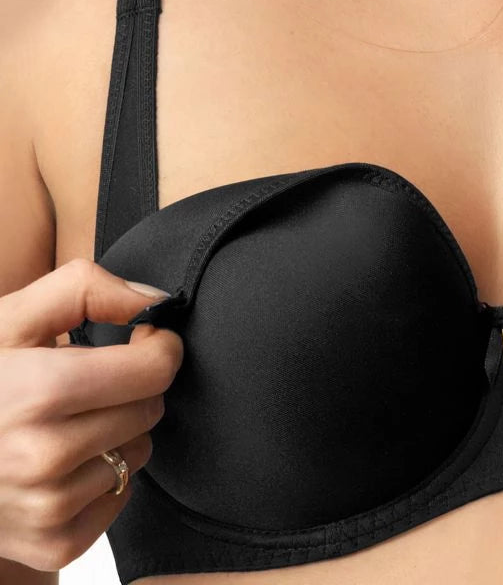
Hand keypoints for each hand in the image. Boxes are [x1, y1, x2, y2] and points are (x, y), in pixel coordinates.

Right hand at [0, 258, 183, 571]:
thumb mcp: (10, 318)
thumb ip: (84, 289)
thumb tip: (152, 299)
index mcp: (37, 392)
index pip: (153, 370)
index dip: (158, 346)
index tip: (143, 338)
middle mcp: (43, 457)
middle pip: (150, 409)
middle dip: (133, 386)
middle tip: (91, 380)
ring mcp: (48, 508)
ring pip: (138, 452)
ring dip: (119, 431)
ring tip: (68, 419)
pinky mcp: (54, 544)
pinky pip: (120, 496)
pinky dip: (103, 475)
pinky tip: (64, 460)